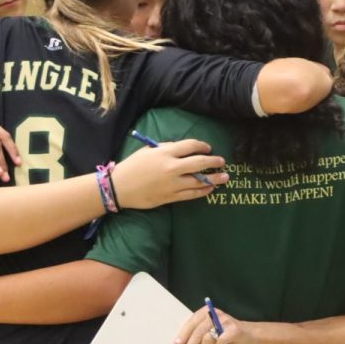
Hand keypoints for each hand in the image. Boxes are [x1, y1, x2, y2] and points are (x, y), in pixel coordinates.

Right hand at [113, 140, 228, 208]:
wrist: (120, 188)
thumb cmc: (132, 166)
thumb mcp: (148, 151)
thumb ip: (166, 148)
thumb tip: (182, 149)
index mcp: (165, 153)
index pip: (190, 146)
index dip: (202, 146)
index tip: (208, 148)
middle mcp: (171, 168)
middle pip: (199, 163)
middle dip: (213, 162)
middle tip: (222, 162)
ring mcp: (172, 184)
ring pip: (199, 181)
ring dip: (214, 179)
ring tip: (224, 178)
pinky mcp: (171, 197)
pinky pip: (191, 194)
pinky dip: (202, 191)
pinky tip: (210, 189)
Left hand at [174, 305, 253, 343]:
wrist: (250, 335)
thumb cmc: (227, 334)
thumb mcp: (211, 329)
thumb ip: (199, 332)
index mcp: (208, 312)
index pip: (192, 321)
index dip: (184, 333)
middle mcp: (216, 313)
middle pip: (198, 330)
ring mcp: (225, 321)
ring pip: (207, 337)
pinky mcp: (234, 330)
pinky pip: (221, 341)